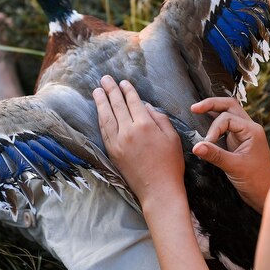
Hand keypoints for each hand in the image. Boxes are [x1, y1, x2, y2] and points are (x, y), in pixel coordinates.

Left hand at [92, 76, 185, 208]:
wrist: (158, 190)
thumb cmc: (170, 164)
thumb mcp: (172, 138)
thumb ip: (159, 119)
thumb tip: (146, 106)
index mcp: (145, 125)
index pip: (133, 102)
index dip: (127, 91)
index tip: (123, 82)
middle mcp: (129, 131)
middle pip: (117, 105)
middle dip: (110, 90)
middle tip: (105, 79)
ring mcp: (118, 142)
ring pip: (106, 117)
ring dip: (101, 102)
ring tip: (97, 91)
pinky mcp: (112, 152)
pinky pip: (104, 131)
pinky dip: (101, 119)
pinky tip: (99, 112)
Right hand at [190, 97, 269, 211]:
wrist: (265, 193)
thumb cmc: (256, 181)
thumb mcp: (234, 167)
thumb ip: (215, 155)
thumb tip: (195, 147)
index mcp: (252, 130)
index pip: (227, 119)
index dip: (213, 129)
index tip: (206, 144)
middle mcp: (249, 128)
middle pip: (229, 105)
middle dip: (211, 104)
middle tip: (194, 108)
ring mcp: (244, 134)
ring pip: (228, 113)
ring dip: (213, 111)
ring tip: (196, 111)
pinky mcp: (238, 141)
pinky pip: (226, 125)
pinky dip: (214, 122)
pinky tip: (204, 123)